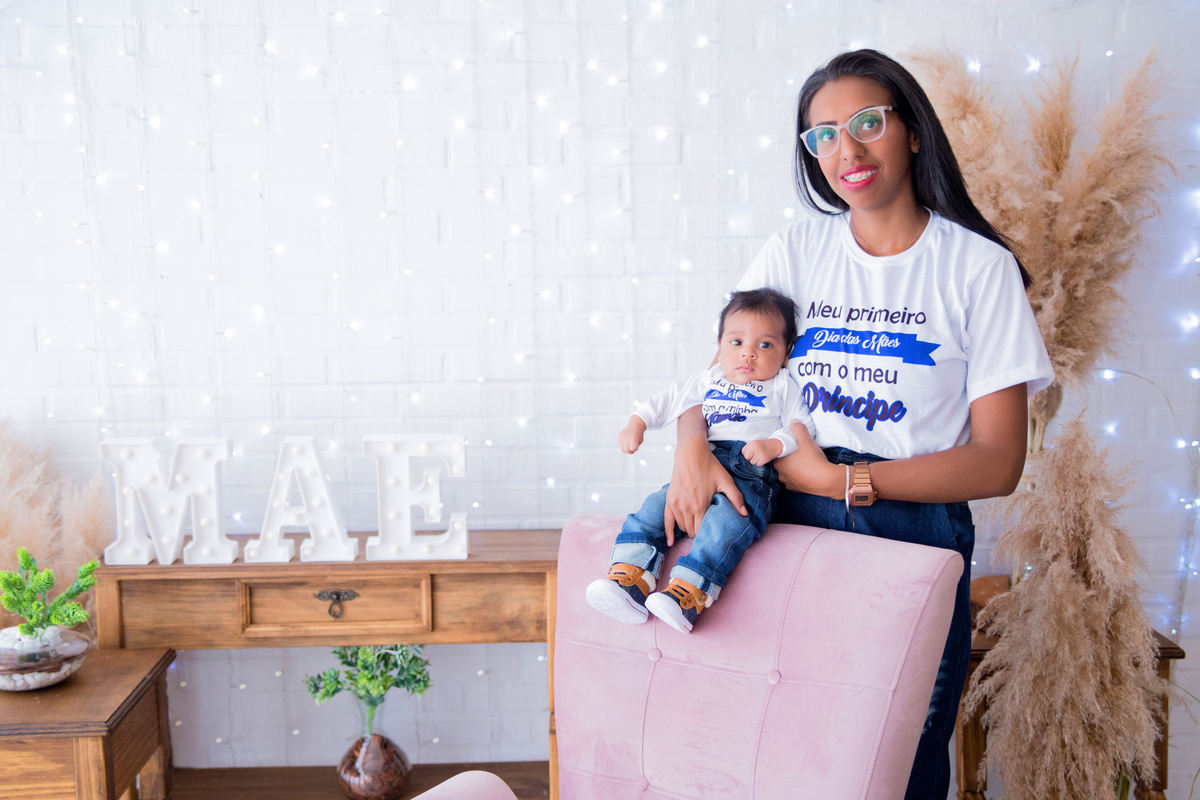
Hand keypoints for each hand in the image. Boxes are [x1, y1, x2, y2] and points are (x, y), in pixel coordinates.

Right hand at [618, 416, 646, 453]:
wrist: (635, 425)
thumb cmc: (638, 434)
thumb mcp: (640, 441)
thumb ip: (635, 447)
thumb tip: (629, 451)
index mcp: (634, 438)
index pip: (633, 449)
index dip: (635, 449)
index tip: (636, 447)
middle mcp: (627, 437)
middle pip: (626, 450)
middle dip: (630, 451)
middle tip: (632, 448)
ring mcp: (622, 437)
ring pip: (622, 449)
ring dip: (626, 450)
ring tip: (629, 446)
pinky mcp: (619, 436)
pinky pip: (619, 445)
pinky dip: (622, 446)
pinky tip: (626, 443)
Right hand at [664, 422, 746, 544]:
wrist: (690, 453)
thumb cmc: (709, 465)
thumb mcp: (725, 480)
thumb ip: (736, 498)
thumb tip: (744, 514)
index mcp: (700, 505)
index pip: (702, 531)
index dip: (708, 535)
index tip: (713, 535)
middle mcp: (686, 508)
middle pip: (691, 531)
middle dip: (699, 534)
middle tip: (706, 532)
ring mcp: (676, 504)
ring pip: (682, 527)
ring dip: (689, 530)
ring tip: (696, 528)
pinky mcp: (669, 500)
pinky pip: (667, 521)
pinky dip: (669, 532)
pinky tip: (670, 542)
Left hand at [741, 438, 783, 465]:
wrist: (775, 445)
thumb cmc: (763, 445)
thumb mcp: (755, 443)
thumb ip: (749, 448)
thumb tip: (744, 455)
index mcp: (752, 443)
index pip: (743, 451)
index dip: (746, 453)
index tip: (751, 452)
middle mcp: (756, 448)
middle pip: (746, 457)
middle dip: (749, 458)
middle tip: (754, 456)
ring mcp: (760, 454)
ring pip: (752, 462)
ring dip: (755, 461)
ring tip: (759, 457)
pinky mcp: (764, 459)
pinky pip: (758, 465)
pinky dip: (760, 463)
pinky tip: (762, 459)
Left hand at [774, 421, 843, 498]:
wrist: (827, 480)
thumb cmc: (813, 460)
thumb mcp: (806, 441)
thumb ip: (799, 430)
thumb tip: (794, 421)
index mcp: (779, 463)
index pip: (776, 453)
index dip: (783, 449)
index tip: (791, 446)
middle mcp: (780, 474)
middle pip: (782, 463)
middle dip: (788, 458)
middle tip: (798, 453)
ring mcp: (788, 483)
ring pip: (788, 472)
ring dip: (793, 468)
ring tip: (804, 462)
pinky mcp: (797, 490)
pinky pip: (795, 481)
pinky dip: (799, 476)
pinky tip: (806, 472)